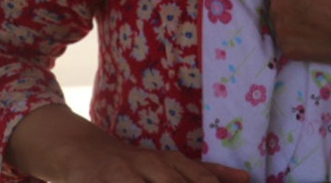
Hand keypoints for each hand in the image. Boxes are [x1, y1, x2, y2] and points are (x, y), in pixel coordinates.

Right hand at [6, 104, 249, 182]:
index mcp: (171, 162)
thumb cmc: (137, 165)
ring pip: (151, 182)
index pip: (199, 178)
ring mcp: (122, 173)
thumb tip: (245, 178)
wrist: (85, 150)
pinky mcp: (95, 181)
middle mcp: (149, 165)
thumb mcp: (173, 166)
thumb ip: (207, 173)